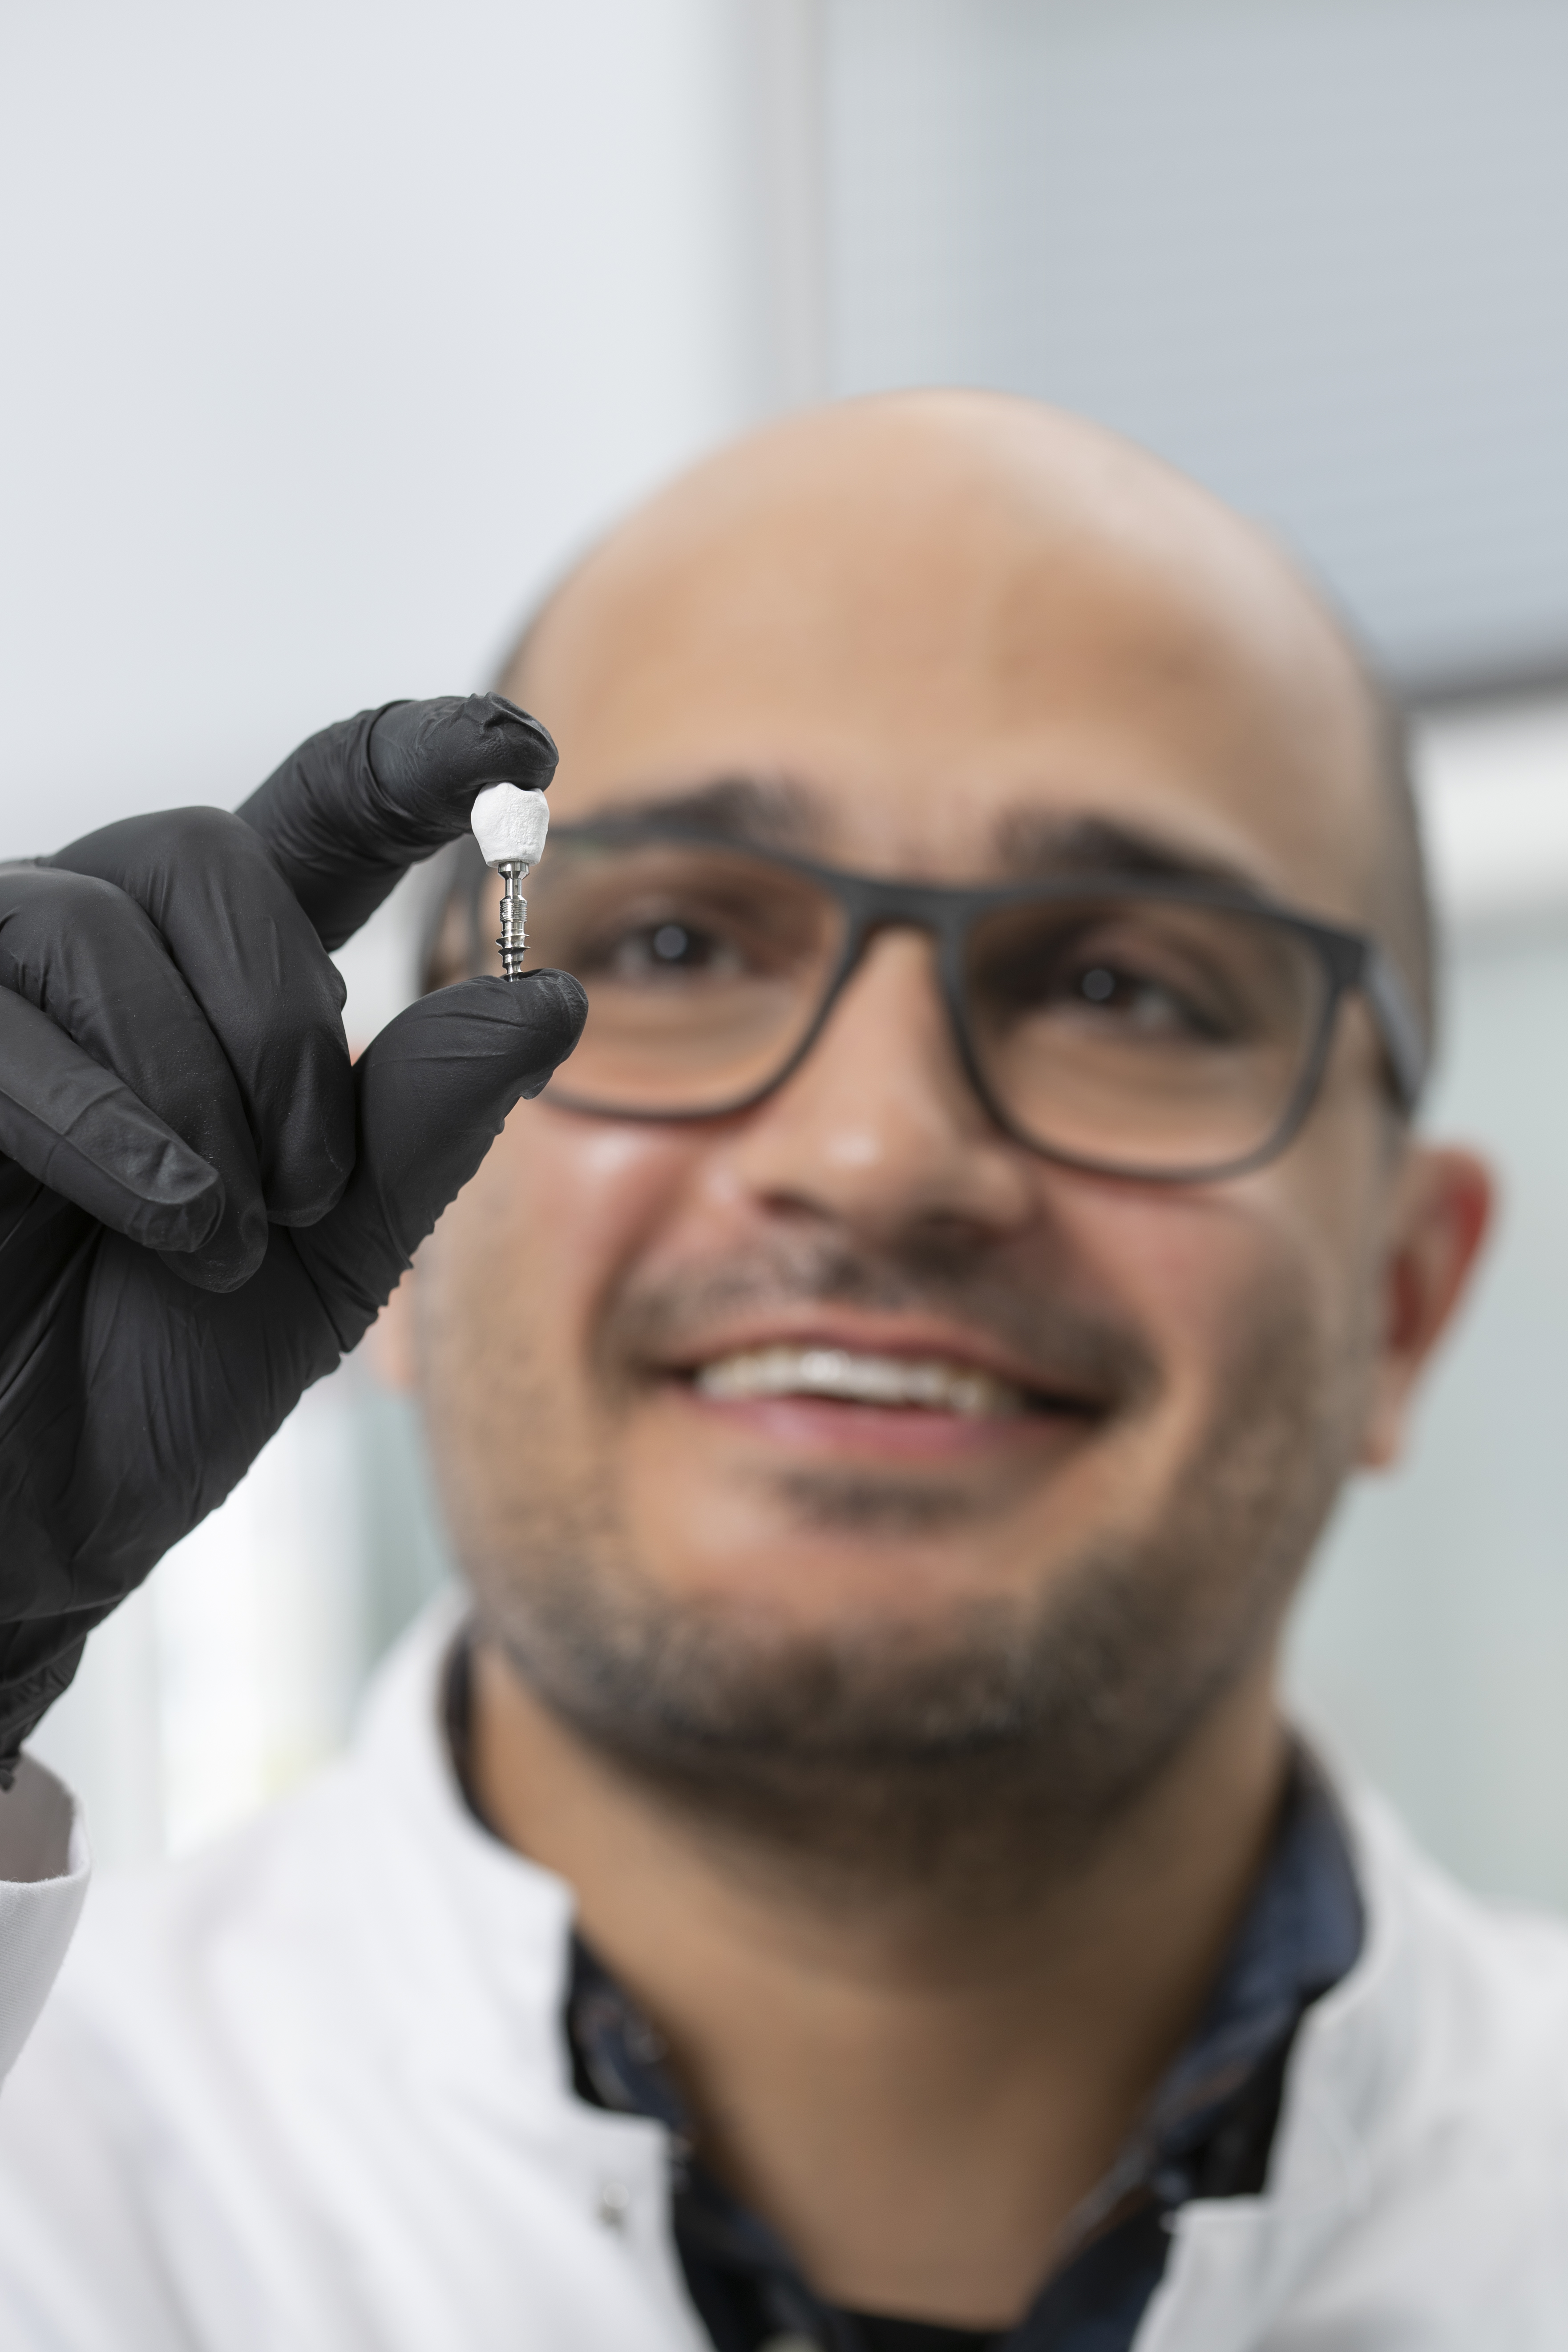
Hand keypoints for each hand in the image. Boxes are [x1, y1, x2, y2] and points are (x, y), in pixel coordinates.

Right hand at [0, 694, 585, 1768]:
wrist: (36, 1504)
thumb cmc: (164, 1370)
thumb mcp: (339, 1242)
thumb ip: (429, 1114)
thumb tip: (554, 992)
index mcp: (219, 986)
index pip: (320, 819)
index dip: (411, 760)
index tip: (517, 741)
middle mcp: (105, 957)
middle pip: (214, 854)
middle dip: (284, 1023)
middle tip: (306, 1184)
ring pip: (110, 920)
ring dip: (203, 1090)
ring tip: (221, 1233)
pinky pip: (9, 1011)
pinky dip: (116, 1128)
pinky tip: (167, 1225)